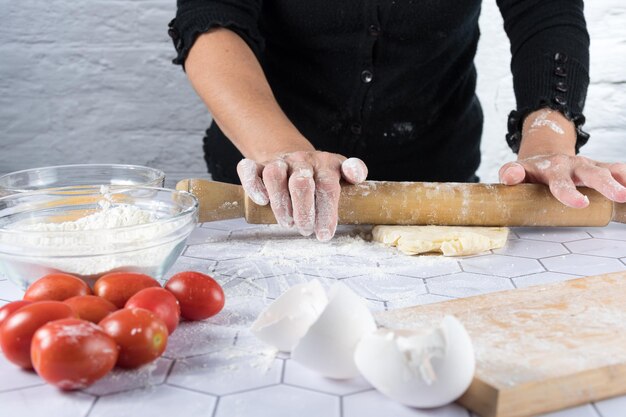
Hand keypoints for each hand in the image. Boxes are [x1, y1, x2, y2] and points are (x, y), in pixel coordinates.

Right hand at [237, 151, 367, 240]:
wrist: (293, 158)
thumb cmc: (319, 175)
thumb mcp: (340, 172)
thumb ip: (354, 172)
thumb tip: (356, 175)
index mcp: (325, 164)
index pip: (327, 186)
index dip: (326, 212)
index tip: (324, 234)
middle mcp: (302, 160)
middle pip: (301, 182)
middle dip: (303, 211)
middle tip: (305, 230)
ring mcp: (280, 162)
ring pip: (274, 175)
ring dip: (280, 203)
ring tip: (287, 223)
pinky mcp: (259, 165)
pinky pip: (249, 169)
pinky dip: (253, 185)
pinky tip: (262, 201)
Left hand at [499, 155, 625, 207]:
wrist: (543, 157)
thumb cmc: (530, 172)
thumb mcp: (517, 171)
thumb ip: (511, 173)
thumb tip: (509, 177)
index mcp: (550, 169)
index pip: (558, 182)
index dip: (567, 192)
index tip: (579, 202)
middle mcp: (572, 165)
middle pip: (590, 174)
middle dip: (604, 184)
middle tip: (619, 195)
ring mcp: (587, 166)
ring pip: (607, 171)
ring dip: (620, 181)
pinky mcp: (599, 168)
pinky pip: (617, 170)